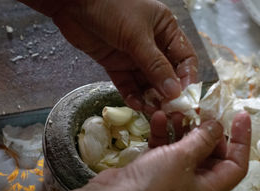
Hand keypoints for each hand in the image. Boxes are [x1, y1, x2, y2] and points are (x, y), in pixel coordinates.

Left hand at [47, 0, 197, 111]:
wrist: (72, 2)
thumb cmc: (111, 8)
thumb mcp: (137, 36)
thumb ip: (155, 66)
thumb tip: (174, 92)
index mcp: (165, 30)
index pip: (185, 58)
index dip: (187, 78)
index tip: (185, 96)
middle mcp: (153, 44)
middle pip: (167, 75)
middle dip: (167, 92)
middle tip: (168, 110)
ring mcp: (134, 56)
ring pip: (147, 83)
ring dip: (150, 97)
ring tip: (151, 110)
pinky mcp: (116, 64)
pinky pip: (128, 84)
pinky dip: (132, 95)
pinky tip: (135, 104)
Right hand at [91, 112, 250, 190]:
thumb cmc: (153, 186)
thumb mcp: (183, 159)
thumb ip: (203, 139)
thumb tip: (218, 125)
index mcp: (209, 189)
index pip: (237, 165)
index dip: (242, 140)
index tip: (241, 115)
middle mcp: (194, 186)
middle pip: (212, 155)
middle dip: (208, 131)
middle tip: (201, 110)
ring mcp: (172, 179)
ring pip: (186, 150)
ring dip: (183, 129)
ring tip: (177, 110)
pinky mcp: (153, 172)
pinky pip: (164, 151)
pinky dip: (163, 135)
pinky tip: (157, 118)